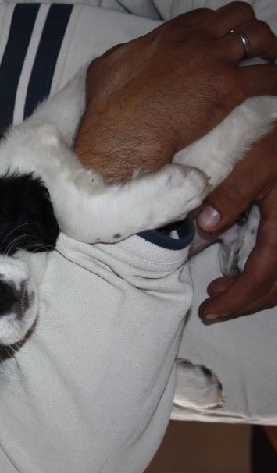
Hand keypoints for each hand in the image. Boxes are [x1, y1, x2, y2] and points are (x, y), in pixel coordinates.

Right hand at [74, 2, 276, 181]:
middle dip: (247, 28)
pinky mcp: (227, 87)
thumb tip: (124, 56)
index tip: (216, 41)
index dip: (214, 27)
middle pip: (236, 15)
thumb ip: (121, 55)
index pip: (202, 17)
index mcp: (165, 36)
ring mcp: (212, 61)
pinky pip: (268, 77)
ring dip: (269, 48)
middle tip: (250, 47)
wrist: (119, 134)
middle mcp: (192, 41)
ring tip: (271, 62)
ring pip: (258, 37)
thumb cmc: (106, 109)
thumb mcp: (104, 69)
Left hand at [195, 128, 276, 318]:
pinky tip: (241, 270)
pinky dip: (265, 273)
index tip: (208, 312)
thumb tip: (207, 225)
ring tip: (220, 289)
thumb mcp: (256, 160)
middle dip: (245, 301)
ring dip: (255, 291)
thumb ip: (233, 192)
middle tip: (212, 307)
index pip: (264, 277)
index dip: (237, 299)